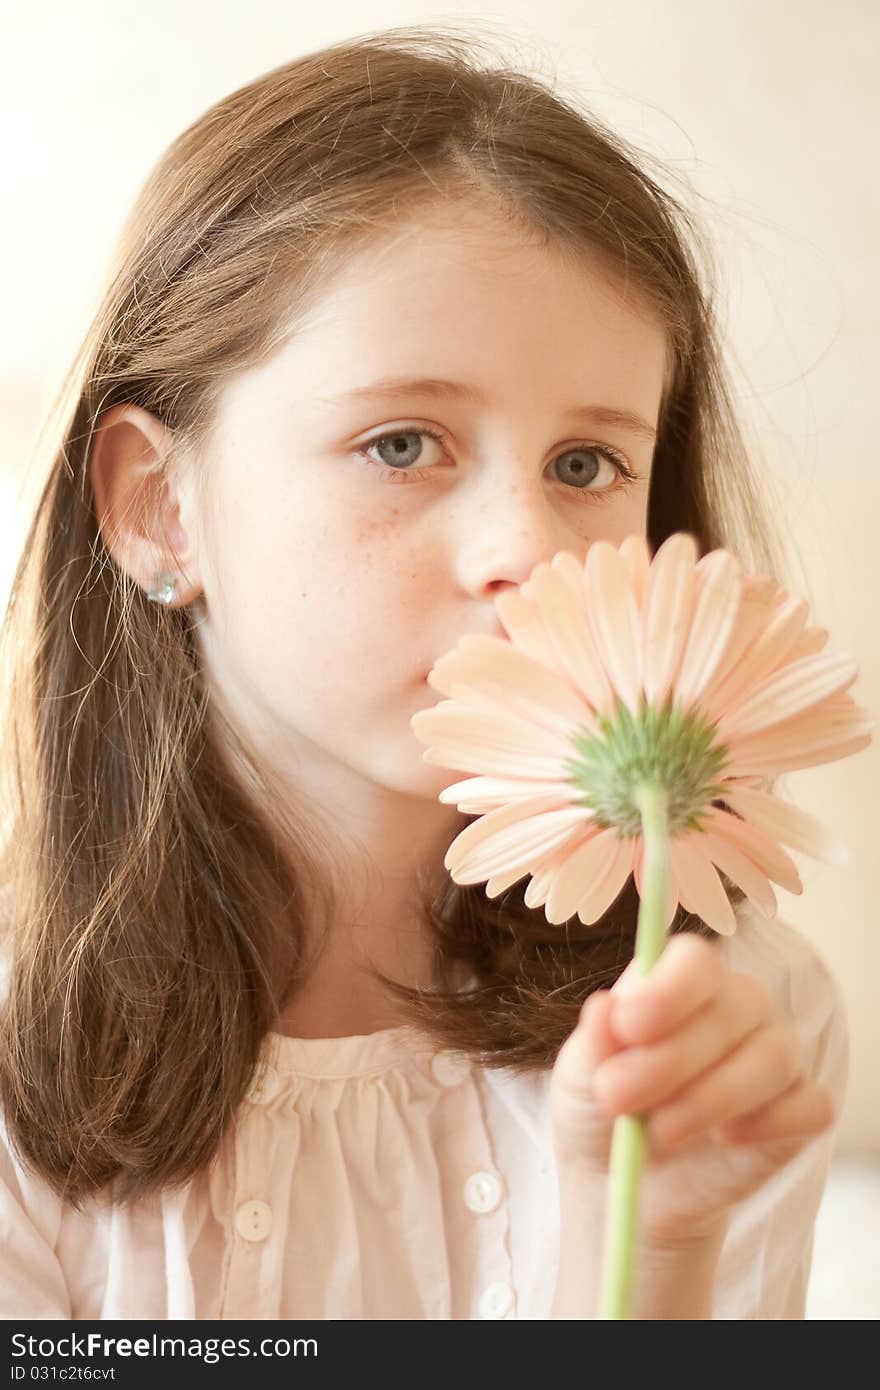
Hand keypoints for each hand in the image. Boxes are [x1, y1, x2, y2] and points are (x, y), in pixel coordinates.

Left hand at [549, 932, 835, 1244]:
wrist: (628, 1183)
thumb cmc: (602, 1110)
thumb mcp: (578, 1082)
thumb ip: (592, 1045)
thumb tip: (605, 1007)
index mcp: (682, 981)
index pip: (695, 960)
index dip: (667, 990)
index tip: (626, 1027)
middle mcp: (739, 1005)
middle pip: (733, 1007)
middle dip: (673, 1058)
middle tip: (619, 1097)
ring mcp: (776, 1054)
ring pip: (773, 1058)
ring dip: (714, 1097)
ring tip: (660, 1133)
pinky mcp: (802, 1109)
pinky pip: (810, 1106)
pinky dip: (769, 1125)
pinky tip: (726, 1141)